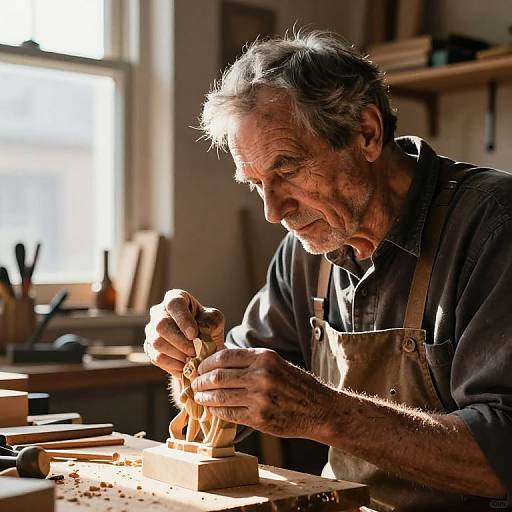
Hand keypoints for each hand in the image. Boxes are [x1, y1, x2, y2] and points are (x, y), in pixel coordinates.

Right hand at [144, 289, 224, 377]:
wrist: (203, 348)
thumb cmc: (208, 328)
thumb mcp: (215, 320)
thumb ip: (210, 322)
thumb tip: (200, 332)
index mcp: (175, 298)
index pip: (174, 304)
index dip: (183, 320)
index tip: (194, 335)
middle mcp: (159, 312)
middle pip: (161, 325)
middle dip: (180, 341)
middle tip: (195, 351)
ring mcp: (151, 330)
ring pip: (158, 343)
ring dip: (178, 353)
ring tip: (193, 358)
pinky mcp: (149, 348)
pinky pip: (157, 357)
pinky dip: (174, 364)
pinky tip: (186, 365)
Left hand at [191, 348, 335, 437]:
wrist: (318, 409)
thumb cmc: (295, 384)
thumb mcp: (275, 362)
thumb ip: (249, 361)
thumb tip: (218, 359)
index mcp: (264, 357)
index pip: (225, 356)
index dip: (207, 363)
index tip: (199, 367)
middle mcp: (261, 375)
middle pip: (218, 376)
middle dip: (201, 380)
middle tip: (195, 383)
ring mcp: (260, 398)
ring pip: (220, 395)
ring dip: (205, 397)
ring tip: (199, 397)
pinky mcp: (259, 418)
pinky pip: (229, 413)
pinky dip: (217, 411)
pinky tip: (213, 409)